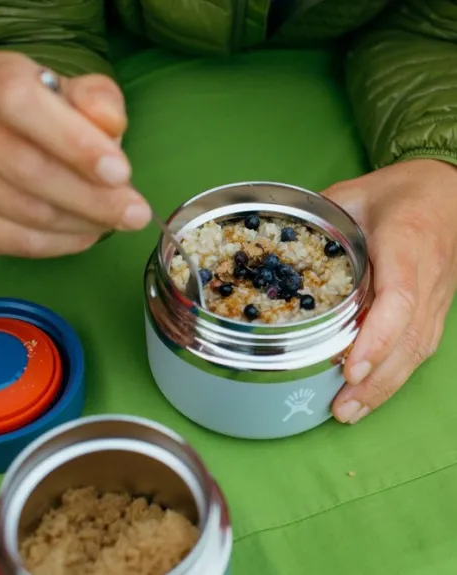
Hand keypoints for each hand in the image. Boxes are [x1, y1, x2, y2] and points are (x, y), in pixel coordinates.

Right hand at [0, 51, 150, 257]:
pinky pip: (13, 242)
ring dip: (81, 224)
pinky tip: (84, 234)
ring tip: (113, 221)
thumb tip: (109, 122)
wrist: (10, 133)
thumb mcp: (83, 94)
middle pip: (24, 167)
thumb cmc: (53, 114)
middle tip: (134, 213)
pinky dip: (59, 245)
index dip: (72, 141)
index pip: (19, 101)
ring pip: (23, 211)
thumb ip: (99, 101)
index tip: (120, 173)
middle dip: (91, 198)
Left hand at [322, 159, 456, 423]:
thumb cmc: (400, 191)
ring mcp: (437, 297)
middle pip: (409, 338)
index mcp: (406, 245)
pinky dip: (396, 373)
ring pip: (417, 349)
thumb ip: (316, 222)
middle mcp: (427, 278)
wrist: (449, 191)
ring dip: (385, 386)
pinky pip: (420, 345)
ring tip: (351, 411)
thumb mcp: (352, 195)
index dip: (377, 337)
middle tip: (342, 409)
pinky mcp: (436, 307)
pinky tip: (372, 392)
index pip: (399, 299)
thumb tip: (276, 248)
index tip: (352, 369)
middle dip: (376, 380)